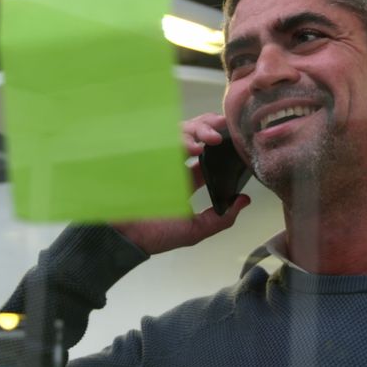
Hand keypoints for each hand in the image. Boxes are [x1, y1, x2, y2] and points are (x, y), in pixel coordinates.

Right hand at [111, 113, 251, 254]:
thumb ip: (221, 219)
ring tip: (210, 140)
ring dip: (197, 130)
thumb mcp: (193, 231)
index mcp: (184, 180)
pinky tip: (192, 147)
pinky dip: (177, 138)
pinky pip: (159, 137)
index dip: (220, 145)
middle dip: (209, 127)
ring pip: (178, 131)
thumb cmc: (153, 236)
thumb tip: (244, 200)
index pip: (205, 154)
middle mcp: (172, 166)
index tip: (234, 141)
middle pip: (193, 134)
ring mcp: (156, 158)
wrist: (122, 238)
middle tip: (225, 128)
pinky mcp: (142, 155)